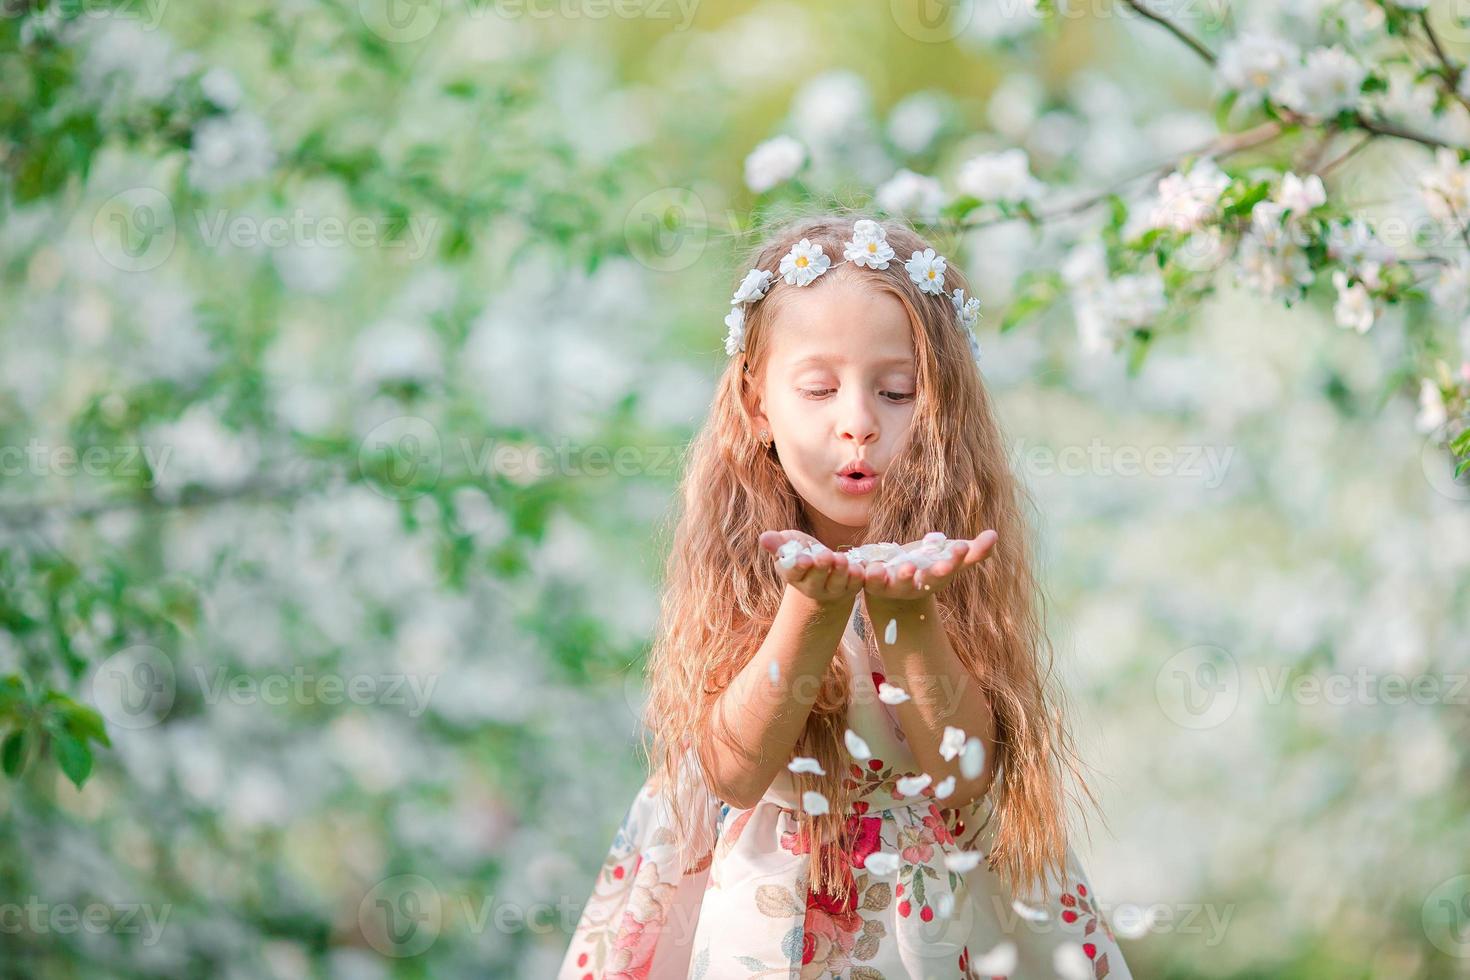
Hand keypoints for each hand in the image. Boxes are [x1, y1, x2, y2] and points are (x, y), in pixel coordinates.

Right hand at [758, 530, 863, 607]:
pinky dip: (859, 576)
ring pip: (837, 584)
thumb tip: (764, 538)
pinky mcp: (851, 588)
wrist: (825, 571)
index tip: (804, 560)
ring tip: (842, 559)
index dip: (798, 567)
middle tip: (826, 556)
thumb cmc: (803, 553)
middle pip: (815, 581)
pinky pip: (856, 584)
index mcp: (793, 575)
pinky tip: (860, 566)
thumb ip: (778, 543)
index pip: (792, 573)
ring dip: (840, 572)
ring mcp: (833, 590)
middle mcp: (811, 587)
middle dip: (821, 568)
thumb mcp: (789, 546)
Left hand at [862, 530, 997, 602]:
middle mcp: (917, 586)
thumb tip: (994, 535)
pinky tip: (873, 567)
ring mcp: (894, 586)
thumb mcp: (948, 556)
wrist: (890, 584)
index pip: (949, 569)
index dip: (956, 559)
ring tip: (907, 568)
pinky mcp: (872, 584)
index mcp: (936, 578)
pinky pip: (870, 581)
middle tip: (944, 565)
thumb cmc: (925, 567)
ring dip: (903, 578)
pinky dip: (871, 575)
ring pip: (899, 585)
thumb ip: (972, 551)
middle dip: (936, 573)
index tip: (963, 547)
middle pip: (928, 581)